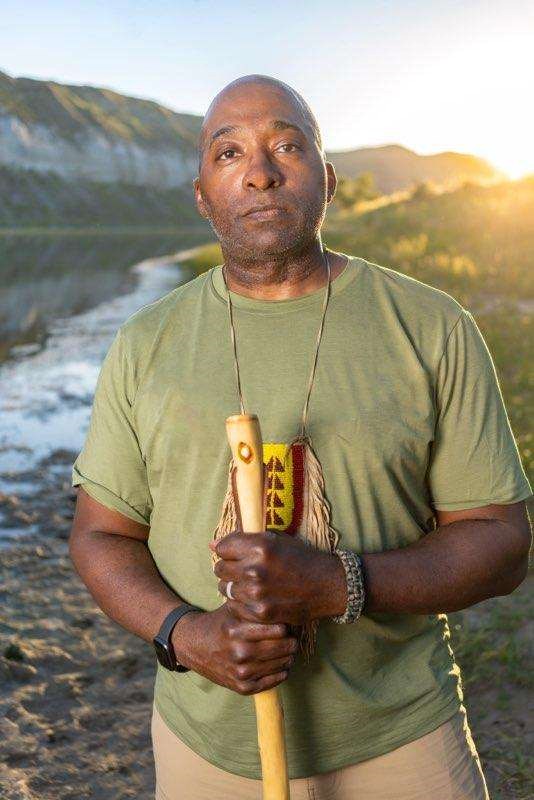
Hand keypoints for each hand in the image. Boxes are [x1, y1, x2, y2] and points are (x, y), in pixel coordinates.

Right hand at [172, 603, 297, 694]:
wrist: (194, 646)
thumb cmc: (220, 623)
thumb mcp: (233, 608)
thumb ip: (255, 604)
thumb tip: (282, 602)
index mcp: (237, 630)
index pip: (279, 629)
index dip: (287, 625)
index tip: (288, 623)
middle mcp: (239, 652)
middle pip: (284, 648)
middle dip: (292, 641)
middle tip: (292, 637)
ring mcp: (240, 672)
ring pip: (282, 665)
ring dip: (288, 657)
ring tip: (286, 650)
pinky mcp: (241, 687)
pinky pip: (272, 682)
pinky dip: (280, 673)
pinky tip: (280, 665)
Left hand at [209, 530, 342, 625]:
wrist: (327, 585)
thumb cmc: (300, 558)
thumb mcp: (276, 540)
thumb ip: (244, 540)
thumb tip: (212, 545)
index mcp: (259, 546)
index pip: (223, 547)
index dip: (228, 550)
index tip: (236, 554)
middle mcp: (255, 568)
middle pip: (220, 568)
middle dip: (228, 568)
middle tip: (241, 570)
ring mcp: (257, 593)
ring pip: (225, 588)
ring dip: (234, 586)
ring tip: (249, 584)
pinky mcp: (260, 612)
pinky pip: (234, 606)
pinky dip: (240, 603)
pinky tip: (253, 598)